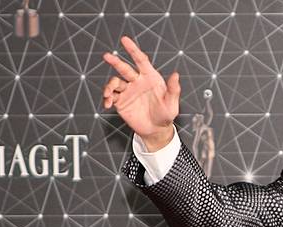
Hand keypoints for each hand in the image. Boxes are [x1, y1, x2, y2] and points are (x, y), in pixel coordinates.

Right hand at [102, 36, 178, 150]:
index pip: (141, 60)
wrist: (156, 130)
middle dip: (115, 62)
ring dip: (109, 86)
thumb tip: (176, 75)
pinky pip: (110, 96)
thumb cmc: (166, 115)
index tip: (125, 40)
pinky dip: (107, 98)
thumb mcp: (172, 103)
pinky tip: (107, 103)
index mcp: (150, 78)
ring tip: (108, 93)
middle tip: (107, 56)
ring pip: (115, 82)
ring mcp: (128, 91)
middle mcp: (137, 82)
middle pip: (124, 68)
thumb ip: (173, 89)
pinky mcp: (121, 101)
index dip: (133, 49)